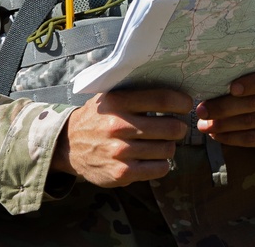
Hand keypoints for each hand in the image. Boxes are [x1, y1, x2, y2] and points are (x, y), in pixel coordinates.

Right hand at [50, 88, 192, 186]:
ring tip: (161, 143)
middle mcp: (118, 125)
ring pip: (167, 150)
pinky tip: (154, 158)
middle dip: (179, 128)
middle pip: (170, 127)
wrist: (68, 145)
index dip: (181, 102)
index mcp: (118, 102)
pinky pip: (159, 169)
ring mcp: (120, 152)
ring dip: (169, 146)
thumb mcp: (108, 96)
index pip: (161, 99)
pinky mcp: (121, 173)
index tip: (186, 104)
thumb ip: (133, 90)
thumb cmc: (97, 117)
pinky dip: (162, 164)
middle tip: (176, 127)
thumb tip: (170, 80)